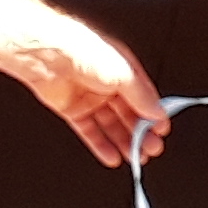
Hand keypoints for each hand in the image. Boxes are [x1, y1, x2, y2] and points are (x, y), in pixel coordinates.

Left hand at [11, 3, 169, 167]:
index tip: (161, 132)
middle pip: (127, 113)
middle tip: (149, 149)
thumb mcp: (123, 73)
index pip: (143, 97)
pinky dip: (100, 145)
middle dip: (140, 132)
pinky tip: (111, 157)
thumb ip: (141, 96)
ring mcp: (89, 97)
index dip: (153, 115)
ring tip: (134, 157)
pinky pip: (89, 131)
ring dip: (123, 141)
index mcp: (123, 70)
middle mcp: (107, 83)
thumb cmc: (82, 50)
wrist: (46, 55)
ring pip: (110, 125)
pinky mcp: (71, 109)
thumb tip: (157, 112)